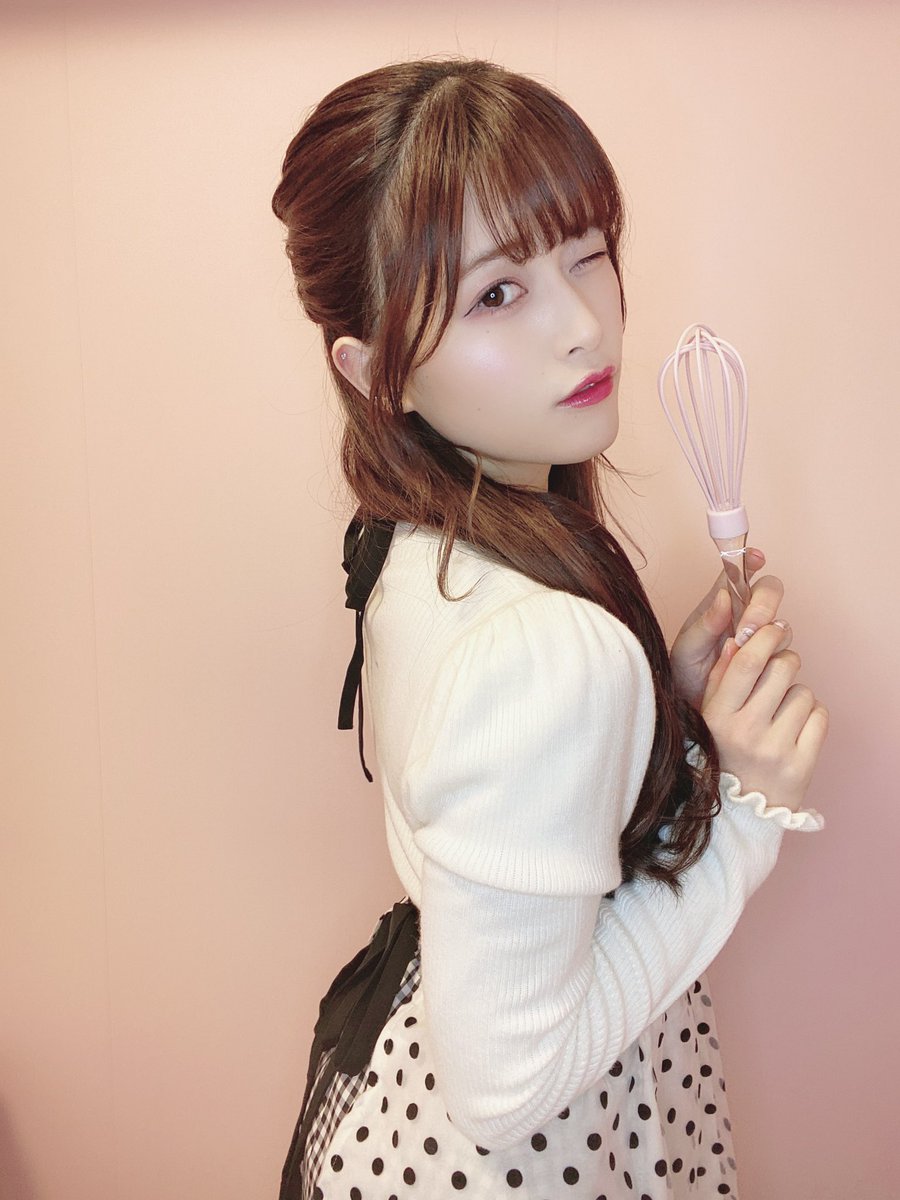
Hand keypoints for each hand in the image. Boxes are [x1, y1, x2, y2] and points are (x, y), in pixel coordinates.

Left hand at [669, 549, 788, 709]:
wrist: (693, 707)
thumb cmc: (684, 674)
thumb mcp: (687, 649)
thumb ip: (705, 623)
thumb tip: (725, 596)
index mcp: (721, 604)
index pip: (739, 573)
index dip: (751, 561)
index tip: (757, 557)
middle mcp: (745, 616)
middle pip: (769, 592)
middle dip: (764, 605)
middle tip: (749, 627)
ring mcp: (761, 638)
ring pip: (782, 623)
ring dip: (770, 633)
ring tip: (746, 652)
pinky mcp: (772, 660)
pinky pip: (786, 652)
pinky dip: (776, 656)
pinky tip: (759, 667)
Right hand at [701, 623, 828, 812]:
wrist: (738, 813)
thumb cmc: (722, 754)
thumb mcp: (707, 717)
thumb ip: (720, 679)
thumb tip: (736, 641)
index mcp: (717, 718)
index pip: (746, 664)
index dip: (763, 638)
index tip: (772, 629)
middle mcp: (746, 733)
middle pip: (782, 669)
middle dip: (784, 663)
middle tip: (778, 673)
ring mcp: (776, 750)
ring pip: (804, 693)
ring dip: (795, 696)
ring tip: (780, 714)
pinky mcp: (802, 765)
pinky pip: (820, 716)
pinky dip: (811, 717)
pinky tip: (794, 729)